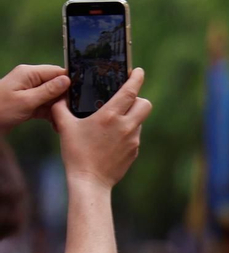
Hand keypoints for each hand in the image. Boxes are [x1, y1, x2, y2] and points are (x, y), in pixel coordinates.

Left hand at [0, 64, 68, 131]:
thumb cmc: (1, 109)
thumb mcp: (27, 101)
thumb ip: (48, 90)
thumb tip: (67, 80)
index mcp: (29, 73)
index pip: (56, 72)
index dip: (69, 81)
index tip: (82, 93)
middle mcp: (30, 80)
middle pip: (56, 85)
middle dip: (65, 98)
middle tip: (74, 111)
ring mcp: (29, 91)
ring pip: (52, 97)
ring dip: (59, 109)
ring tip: (64, 121)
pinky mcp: (28, 103)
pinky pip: (45, 106)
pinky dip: (51, 115)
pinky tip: (56, 125)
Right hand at [51, 67, 151, 190]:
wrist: (90, 180)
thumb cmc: (76, 152)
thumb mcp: (66, 127)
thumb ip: (62, 109)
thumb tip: (59, 98)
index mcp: (110, 116)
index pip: (130, 92)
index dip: (136, 79)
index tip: (139, 71)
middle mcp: (126, 126)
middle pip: (145, 104)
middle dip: (139, 98)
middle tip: (127, 99)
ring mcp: (133, 140)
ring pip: (140, 120)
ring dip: (131, 116)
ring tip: (113, 121)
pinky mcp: (135, 151)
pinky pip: (135, 135)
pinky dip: (128, 131)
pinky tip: (112, 137)